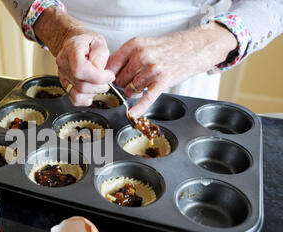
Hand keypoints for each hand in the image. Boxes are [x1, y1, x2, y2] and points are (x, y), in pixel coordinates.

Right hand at [34, 7, 114, 105]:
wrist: (75, 42)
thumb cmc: (88, 41)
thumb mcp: (99, 41)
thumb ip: (101, 55)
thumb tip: (99, 70)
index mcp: (72, 49)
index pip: (81, 70)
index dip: (98, 77)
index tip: (109, 75)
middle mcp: (64, 63)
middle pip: (81, 85)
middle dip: (100, 86)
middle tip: (107, 79)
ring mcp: (62, 75)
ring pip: (78, 94)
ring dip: (94, 92)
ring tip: (99, 84)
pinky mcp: (65, 84)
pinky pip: (74, 99)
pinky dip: (86, 99)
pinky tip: (92, 91)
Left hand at [106, 22, 237, 117]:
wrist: (196, 46)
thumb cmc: (169, 47)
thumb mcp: (145, 44)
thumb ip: (126, 57)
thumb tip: (107, 73)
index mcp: (134, 44)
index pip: (111, 65)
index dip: (110, 75)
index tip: (109, 80)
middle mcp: (142, 55)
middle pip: (120, 80)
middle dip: (125, 84)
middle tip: (135, 80)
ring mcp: (153, 69)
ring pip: (131, 90)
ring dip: (135, 92)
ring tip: (145, 83)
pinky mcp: (163, 81)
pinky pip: (146, 98)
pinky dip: (138, 108)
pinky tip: (133, 114)